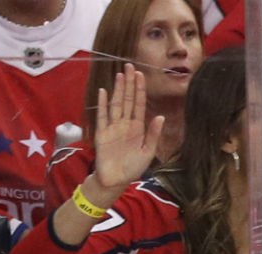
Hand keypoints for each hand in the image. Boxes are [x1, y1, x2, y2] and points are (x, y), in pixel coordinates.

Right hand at [91, 64, 162, 196]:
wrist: (115, 180)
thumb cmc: (132, 167)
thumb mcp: (148, 152)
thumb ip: (153, 134)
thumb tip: (160, 117)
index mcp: (137, 128)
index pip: (138, 104)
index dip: (139, 90)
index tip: (141, 75)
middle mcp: (124, 124)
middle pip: (126, 99)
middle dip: (129, 83)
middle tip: (130, 66)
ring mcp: (112, 127)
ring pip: (116, 104)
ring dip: (117, 89)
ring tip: (120, 74)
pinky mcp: (102, 134)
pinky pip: (102, 116)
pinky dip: (102, 104)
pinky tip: (103, 91)